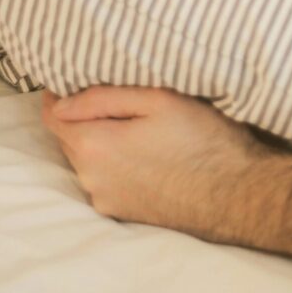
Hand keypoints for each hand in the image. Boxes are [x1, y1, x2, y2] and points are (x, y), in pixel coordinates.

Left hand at [41, 86, 267, 239]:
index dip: (57, 94)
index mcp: (94, 146)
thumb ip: (102, 97)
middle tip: (114, 95)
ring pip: (88, 160)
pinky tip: (145, 153)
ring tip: (134, 125)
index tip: (71, 77)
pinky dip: (114, 163)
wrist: (239, 195)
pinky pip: (105, 180)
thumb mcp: (158, 100)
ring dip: (100, 141)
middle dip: (82, 116)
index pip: (53, 116)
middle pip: (70, 138)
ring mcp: (107, 200)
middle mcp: (91, 179)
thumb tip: (60, 101)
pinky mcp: (124, 214)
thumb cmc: (203, 139)